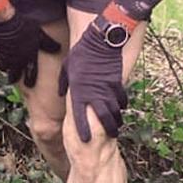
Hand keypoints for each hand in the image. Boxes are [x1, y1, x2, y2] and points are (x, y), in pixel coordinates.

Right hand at [0, 12, 60, 86]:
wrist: (7, 23)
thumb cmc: (25, 28)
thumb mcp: (41, 35)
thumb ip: (49, 44)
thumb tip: (58, 48)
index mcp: (28, 57)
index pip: (30, 73)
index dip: (30, 80)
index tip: (29, 85)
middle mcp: (16, 60)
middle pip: (14, 75)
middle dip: (14, 78)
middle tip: (13, 80)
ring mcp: (5, 56)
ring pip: (4, 68)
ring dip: (6, 69)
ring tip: (6, 69)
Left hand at [58, 23, 127, 142]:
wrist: (99, 42)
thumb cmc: (81, 54)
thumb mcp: (67, 68)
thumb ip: (63, 83)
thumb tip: (61, 93)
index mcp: (79, 92)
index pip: (79, 116)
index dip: (83, 129)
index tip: (85, 140)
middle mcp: (94, 94)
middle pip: (103, 117)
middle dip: (109, 128)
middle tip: (112, 135)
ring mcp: (107, 89)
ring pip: (114, 109)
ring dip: (117, 119)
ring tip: (117, 125)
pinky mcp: (117, 83)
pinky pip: (121, 97)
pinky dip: (122, 104)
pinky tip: (122, 108)